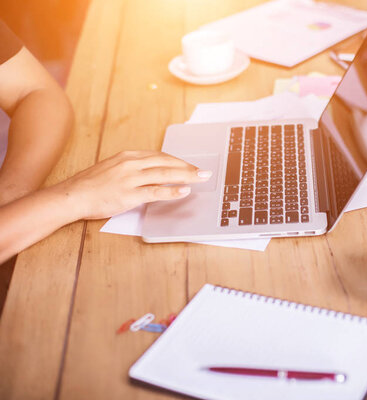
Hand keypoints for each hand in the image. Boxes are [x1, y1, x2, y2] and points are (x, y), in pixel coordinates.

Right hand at [49, 150, 210, 219]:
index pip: (160, 156)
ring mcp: (130, 179)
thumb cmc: (92, 185)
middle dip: (188, 167)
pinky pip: (155, 191)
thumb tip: (152, 174)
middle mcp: (131, 164)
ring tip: (201, 178)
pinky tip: (184, 191)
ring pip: (165, 174)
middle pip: (166, 162)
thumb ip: (133, 170)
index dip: (178, 161)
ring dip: (186, 176)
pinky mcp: (128, 194)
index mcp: (128, 157)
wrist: (72, 196)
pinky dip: (172, 191)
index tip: (191, 165)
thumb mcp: (114, 169)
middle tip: (204, 172)